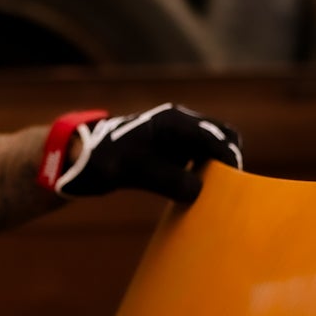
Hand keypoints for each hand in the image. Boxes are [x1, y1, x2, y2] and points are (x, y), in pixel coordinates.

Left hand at [41, 103, 242, 204]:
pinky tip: (203, 193)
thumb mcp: (134, 172)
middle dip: (231, 158)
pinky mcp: (173, 150)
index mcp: (172, 121)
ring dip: (220, 166)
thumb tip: (200, 191)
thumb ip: (167, 179)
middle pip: (222, 135)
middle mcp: (179, 123)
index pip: (214, 136)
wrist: (80, 157)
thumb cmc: (103, 160)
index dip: (229, 158)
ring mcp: (177, 136)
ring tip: (221, 194)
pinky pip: (202, 158)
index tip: (235, 184)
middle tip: (231, 189)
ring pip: (214, 146)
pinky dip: (208, 172)